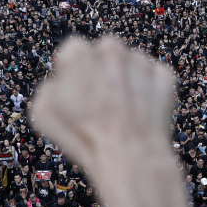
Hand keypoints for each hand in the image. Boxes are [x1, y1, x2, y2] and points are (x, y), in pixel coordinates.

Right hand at [31, 36, 176, 175]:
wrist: (129, 157)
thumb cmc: (83, 137)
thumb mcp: (43, 113)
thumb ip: (47, 88)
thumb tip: (58, 83)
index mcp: (78, 53)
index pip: (73, 52)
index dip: (73, 74)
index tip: (76, 93)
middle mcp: (111, 49)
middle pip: (104, 54)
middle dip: (102, 71)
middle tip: (101, 102)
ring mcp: (140, 61)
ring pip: (131, 65)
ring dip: (126, 80)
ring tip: (122, 112)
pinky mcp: (164, 75)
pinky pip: (154, 78)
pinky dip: (149, 91)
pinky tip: (141, 112)